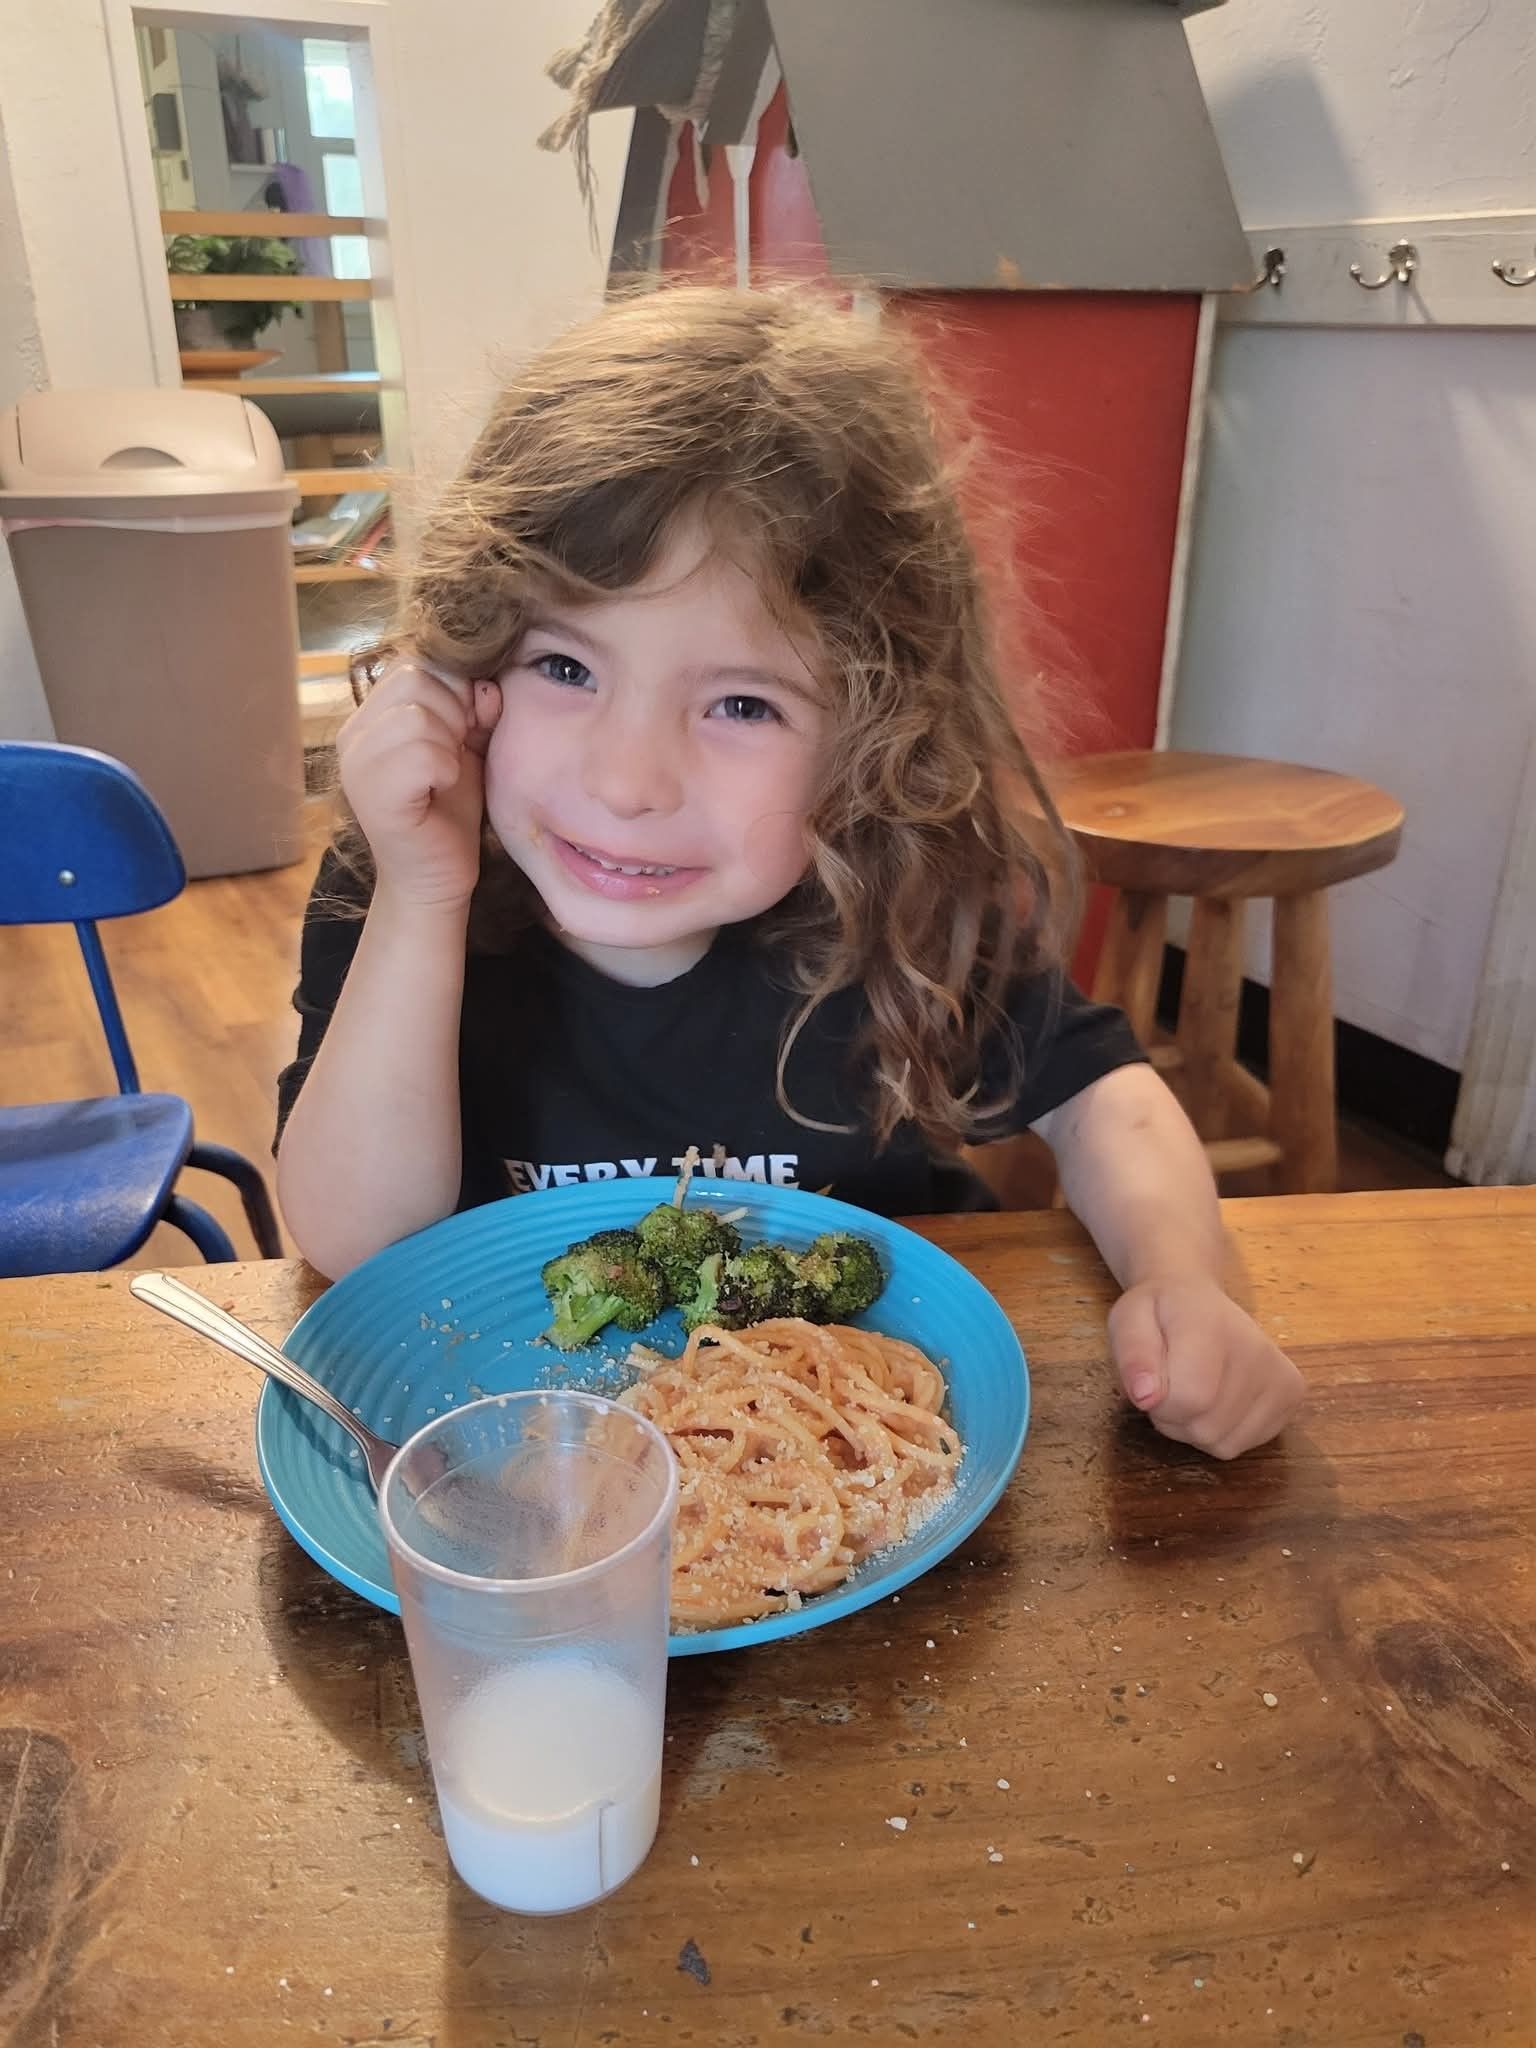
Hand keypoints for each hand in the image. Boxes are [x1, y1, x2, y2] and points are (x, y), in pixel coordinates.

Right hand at [336, 656, 501, 907]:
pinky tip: (440, 792)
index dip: (456, 689)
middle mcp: (352, 734)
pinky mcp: (371, 794)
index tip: (466, 731)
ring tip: (445, 777)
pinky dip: (445, 770)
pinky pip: (421, 753)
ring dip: (449, 746)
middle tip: (455, 756)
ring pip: (417, 714)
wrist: (437, 879)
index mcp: (370, 716)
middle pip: (415, 677)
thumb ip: (472, 704)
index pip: (416, 661)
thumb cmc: (449, 811)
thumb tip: (485, 684)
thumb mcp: (465, 743)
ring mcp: (355, 763)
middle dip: (454, 713)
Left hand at [1108, 1276, 1304, 1458]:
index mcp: (1212, 1326)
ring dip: (1195, 1430)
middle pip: (1206, 1428)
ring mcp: (1282, 1375)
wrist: (1195, 1297)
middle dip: (1174, 1419)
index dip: (1159, 1404)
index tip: (1152, 1381)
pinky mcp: (1293, 1395)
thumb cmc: (1158, 1313)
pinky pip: (1244, 1445)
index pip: (1189, 1398)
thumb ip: (1133, 1356)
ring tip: (1191, 1392)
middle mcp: (1257, 1350)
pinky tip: (1216, 1400)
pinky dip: (1221, 1434)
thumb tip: (1146, 1397)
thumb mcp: (1128, 1321)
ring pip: (1225, 1445)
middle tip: (1169, 1385)